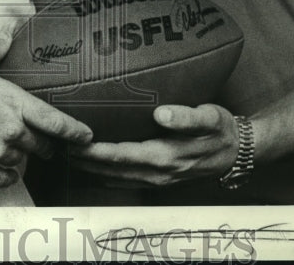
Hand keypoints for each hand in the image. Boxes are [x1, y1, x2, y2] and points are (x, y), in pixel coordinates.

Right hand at [0, 32, 92, 188]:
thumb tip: (8, 30)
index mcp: (11, 100)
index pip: (54, 120)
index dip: (75, 131)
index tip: (87, 136)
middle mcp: (8, 129)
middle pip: (42, 145)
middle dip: (44, 144)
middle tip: (37, 139)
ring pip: (21, 161)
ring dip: (18, 155)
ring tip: (2, 142)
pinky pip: (4, 179)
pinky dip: (4, 173)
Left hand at [68, 104, 238, 188]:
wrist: (238, 151)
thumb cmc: (222, 130)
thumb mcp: (210, 117)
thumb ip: (186, 117)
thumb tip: (162, 114)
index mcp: (164, 156)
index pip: (119, 154)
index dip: (93, 150)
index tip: (71, 142)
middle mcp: (156, 172)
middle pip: (110, 169)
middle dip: (82, 160)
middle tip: (55, 146)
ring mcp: (156, 179)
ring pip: (113, 177)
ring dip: (88, 169)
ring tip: (64, 155)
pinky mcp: (157, 178)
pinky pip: (122, 179)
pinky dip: (103, 173)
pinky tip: (90, 166)